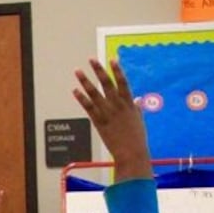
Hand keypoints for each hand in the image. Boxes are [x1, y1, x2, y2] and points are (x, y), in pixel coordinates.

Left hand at [72, 59, 151, 179]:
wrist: (131, 153)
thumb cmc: (137, 138)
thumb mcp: (139, 120)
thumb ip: (137, 108)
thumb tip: (138, 99)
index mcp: (129, 103)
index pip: (123, 82)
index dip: (117, 70)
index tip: (112, 59)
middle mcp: (117, 105)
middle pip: (107, 84)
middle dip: (99, 70)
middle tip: (91, 60)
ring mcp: (107, 113)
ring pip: (95, 93)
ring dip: (85, 81)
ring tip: (78, 71)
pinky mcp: (98, 122)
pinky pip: (88, 107)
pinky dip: (81, 98)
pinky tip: (75, 90)